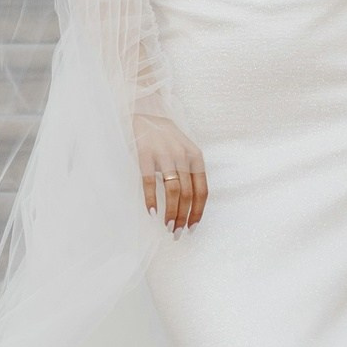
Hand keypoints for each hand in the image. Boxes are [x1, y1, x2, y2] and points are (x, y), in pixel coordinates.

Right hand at [134, 113, 207, 232]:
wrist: (145, 114)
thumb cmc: (166, 137)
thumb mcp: (184, 151)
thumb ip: (190, 172)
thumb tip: (192, 205)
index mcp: (196, 157)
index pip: (202, 190)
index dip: (198, 212)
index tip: (192, 228)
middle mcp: (182, 155)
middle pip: (188, 194)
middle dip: (183, 217)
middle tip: (176, 233)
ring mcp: (164, 154)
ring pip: (172, 190)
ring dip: (170, 212)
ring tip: (167, 226)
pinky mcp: (145, 154)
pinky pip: (149, 182)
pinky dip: (151, 200)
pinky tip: (151, 212)